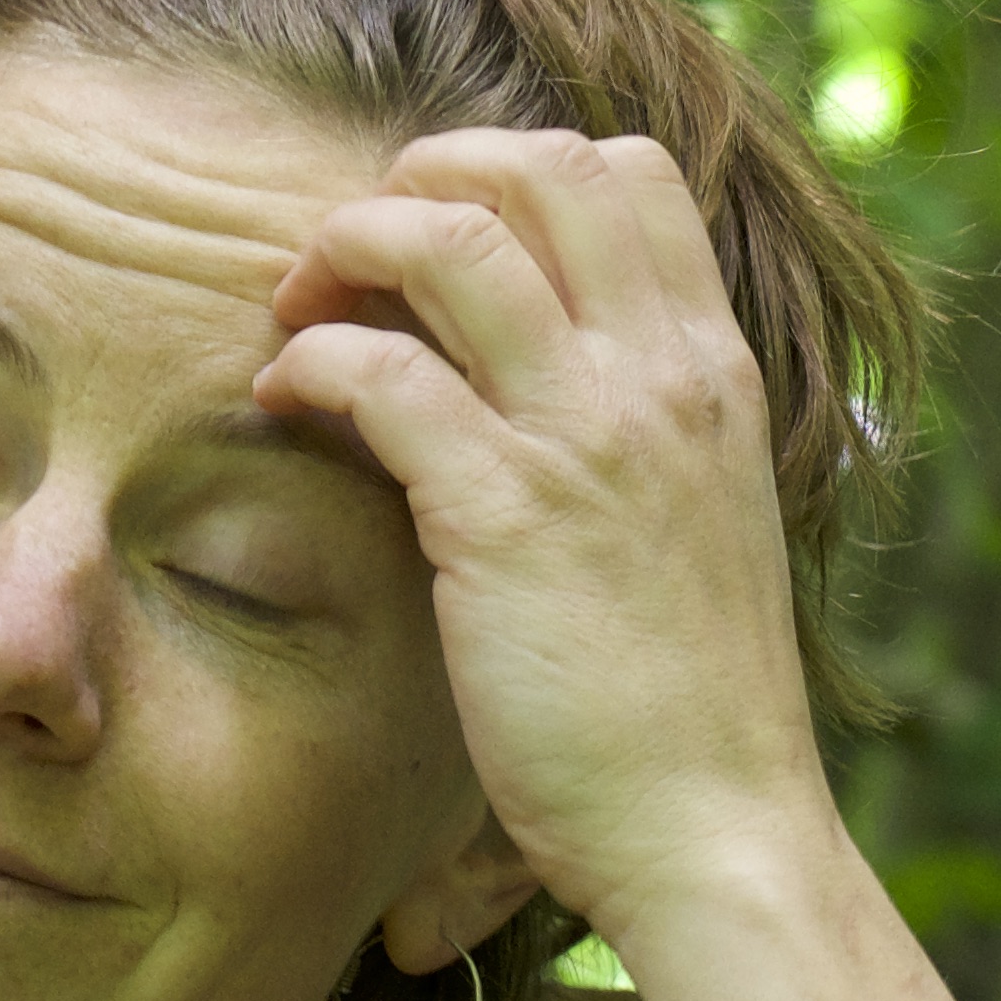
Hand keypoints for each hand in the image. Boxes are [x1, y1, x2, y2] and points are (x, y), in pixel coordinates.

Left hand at [252, 121, 835, 954]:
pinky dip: (311, 363)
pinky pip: (380, 374)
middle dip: (423, 173)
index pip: (630, 172)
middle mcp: (659, 378)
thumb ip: (638, 423)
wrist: (716, 833)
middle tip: (357, 245)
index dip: (516, 167)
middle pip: (537, 167)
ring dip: (348, 245)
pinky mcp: (503, 514)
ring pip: (448, 239)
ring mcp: (585, 438)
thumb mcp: (697, 513)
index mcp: (713, 371)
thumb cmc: (689, 697)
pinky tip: (284, 400)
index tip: (445, 224)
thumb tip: (537, 358)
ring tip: (299, 305)